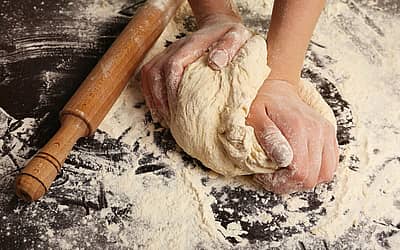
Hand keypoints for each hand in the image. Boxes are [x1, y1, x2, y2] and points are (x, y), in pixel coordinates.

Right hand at [141, 14, 251, 122]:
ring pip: (149, 74)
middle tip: (171, 120)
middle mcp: (175, 48)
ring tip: (164, 119)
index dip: (172, 87)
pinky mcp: (166, 60)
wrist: (220, 26)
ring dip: (153, 98)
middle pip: (155, 72)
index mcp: (191, 45)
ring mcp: (168, 53)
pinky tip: (160, 110)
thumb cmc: (230, 35)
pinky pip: (149, 76)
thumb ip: (228, 47)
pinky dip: (151, 94)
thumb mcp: (237, 37)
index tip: (179, 107)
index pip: (173, 64)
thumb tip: (215, 63)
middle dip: (160, 98)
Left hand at [246, 79, 338, 193]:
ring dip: (305, 180)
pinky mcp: (329, 134)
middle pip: (312, 177)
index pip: (299, 173)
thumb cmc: (261, 103)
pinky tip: (299, 166)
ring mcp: (326, 133)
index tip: (264, 177)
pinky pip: (331, 164)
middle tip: (272, 177)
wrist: (277, 89)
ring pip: (325, 174)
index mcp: (298, 128)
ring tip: (285, 173)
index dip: (281, 183)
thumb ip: (268, 137)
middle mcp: (317, 131)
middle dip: (290, 184)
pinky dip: (316, 171)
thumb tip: (283, 159)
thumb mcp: (254, 117)